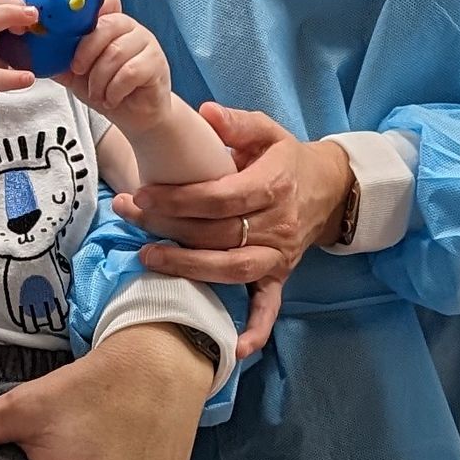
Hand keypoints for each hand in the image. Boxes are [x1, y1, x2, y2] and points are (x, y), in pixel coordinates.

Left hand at [58, 6, 171, 135]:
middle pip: (107, 25)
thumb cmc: (108, 90)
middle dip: (86, 51)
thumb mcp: (77, 75)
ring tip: (97, 93)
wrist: (135, 117)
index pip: (107, 0)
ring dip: (99, 79)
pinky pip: (130, 71)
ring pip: (116, 52)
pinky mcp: (156, 64)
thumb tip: (33, 53)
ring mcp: (147, 44)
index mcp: (112, 23)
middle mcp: (132, 28)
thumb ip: (59, 61)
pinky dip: (114, 90)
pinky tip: (111, 99)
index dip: (90, 9)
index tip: (70, 30)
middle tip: (78, 71)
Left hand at [115, 103, 354, 360]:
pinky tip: (234, 348)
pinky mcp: (282, 275)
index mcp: (272, 185)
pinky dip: (255, 329)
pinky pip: (270, 306)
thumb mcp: (267, 131)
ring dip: (189, 269)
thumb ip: (237, 123)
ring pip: (232, 269)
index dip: (179, 198)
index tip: (143, 194)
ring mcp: (279, 254)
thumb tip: (205, 111)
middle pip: (217, 233)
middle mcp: (276, 224)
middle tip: (127, 217)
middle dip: (168, 227)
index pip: (220, 197)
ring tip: (148, 260)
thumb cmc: (288, 159)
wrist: (332, 188)